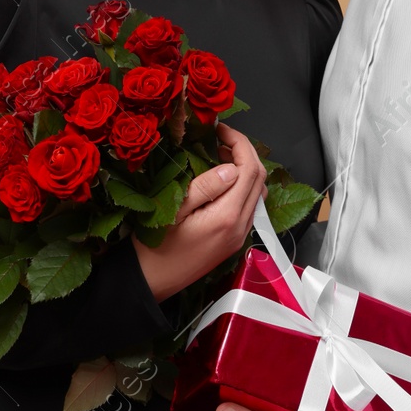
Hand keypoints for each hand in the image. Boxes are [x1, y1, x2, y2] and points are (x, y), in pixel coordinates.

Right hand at [133, 122, 267, 302]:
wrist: (151, 281)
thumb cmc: (154, 247)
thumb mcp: (174, 210)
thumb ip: (206, 186)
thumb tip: (231, 167)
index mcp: (226, 217)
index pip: (249, 170)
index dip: (239, 143)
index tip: (220, 129)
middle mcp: (239, 227)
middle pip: (259, 179)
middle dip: (245, 152)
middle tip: (221, 137)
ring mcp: (239, 235)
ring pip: (257, 193)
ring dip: (245, 168)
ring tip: (219, 154)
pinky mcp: (233, 240)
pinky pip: (248, 206)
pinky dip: (242, 186)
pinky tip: (221, 179)